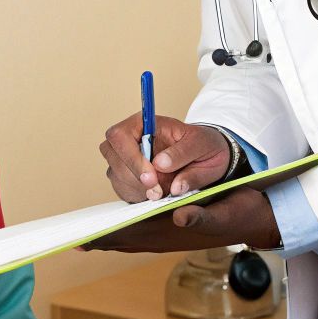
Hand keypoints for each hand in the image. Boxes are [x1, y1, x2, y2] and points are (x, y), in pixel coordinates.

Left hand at [85, 186, 282, 252]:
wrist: (254, 219)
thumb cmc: (238, 212)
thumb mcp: (223, 212)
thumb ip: (201, 215)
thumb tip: (180, 217)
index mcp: (173, 232)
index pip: (132, 236)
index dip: (107, 238)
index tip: (82, 240)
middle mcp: (165, 238)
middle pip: (124, 240)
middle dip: (98, 240)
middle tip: (70, 240)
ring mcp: (166, 237)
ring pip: (129, 239)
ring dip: (108, 237)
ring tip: (83, 237)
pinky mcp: (169, 231)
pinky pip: (138, 236)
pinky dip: (121, 233)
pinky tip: (110, 229)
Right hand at [101, 114, 237, 202]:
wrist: (206, 157)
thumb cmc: (203, 145)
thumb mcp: (202, 145)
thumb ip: (183, 154)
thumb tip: (161, 166)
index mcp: (145, 123)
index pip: (120, 135)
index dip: (131, 157)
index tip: (152, 177)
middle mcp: (130, 138)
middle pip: (111, 154)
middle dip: (133, 177)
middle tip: (158, 191)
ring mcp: (125, 157)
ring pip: (115, 174)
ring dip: (136, 188)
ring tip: (162, 192)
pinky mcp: (126, 176)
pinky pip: (121, 188)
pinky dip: (137, 195)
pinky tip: (155, 194)